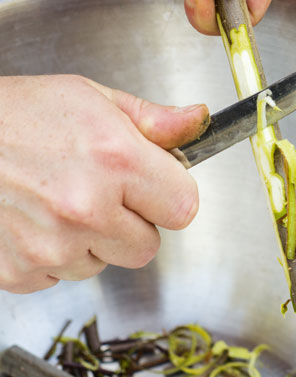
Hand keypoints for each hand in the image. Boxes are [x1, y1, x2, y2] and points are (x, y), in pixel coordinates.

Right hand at [0, 75, 208, 293]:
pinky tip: (35, 220)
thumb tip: (197, 122)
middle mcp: (86, 208)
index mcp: (115, 160)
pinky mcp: (21, 272)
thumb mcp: (92, 99)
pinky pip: (61, 276)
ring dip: (91, 241)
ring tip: (59, 201)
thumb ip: (153, 120)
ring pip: (104, 264)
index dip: (170, 198)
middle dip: (133, 224)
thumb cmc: (15, 115)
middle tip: (102, 193)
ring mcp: (52, 246)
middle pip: (148, 246)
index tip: (155, 189)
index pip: (184, 209)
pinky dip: (54, 256)